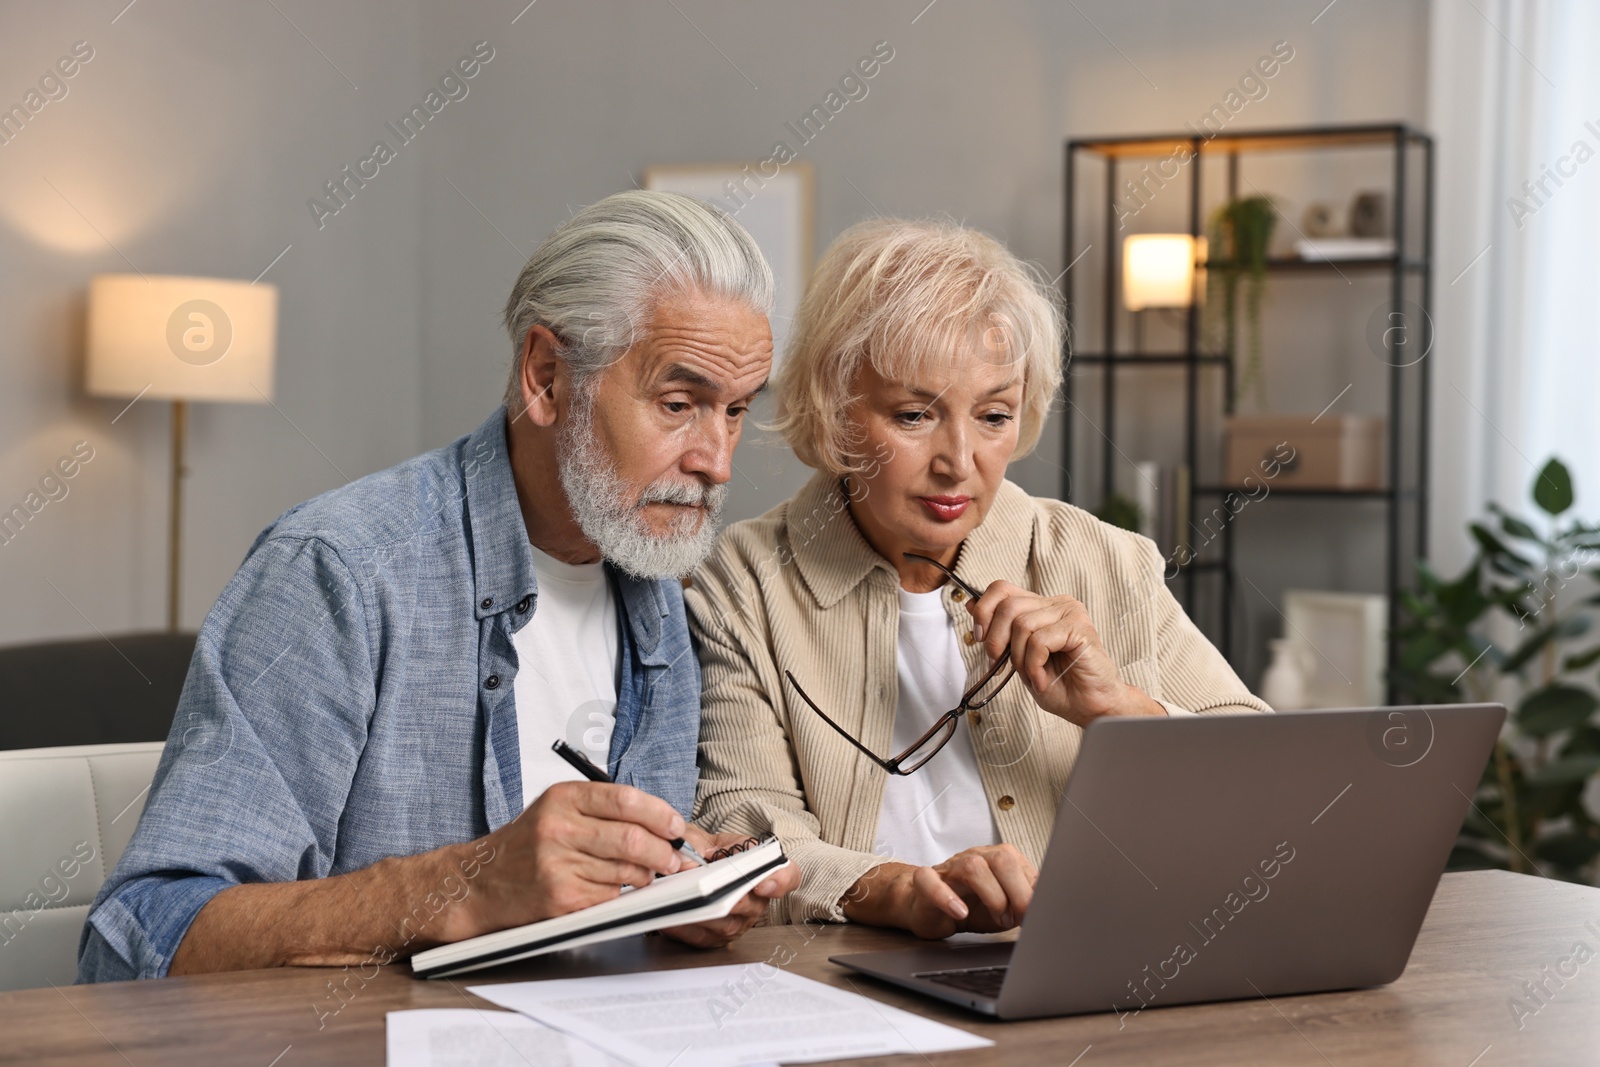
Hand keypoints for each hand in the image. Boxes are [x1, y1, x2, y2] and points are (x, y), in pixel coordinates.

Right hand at [446, 781, 687, 940]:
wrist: (481, 882)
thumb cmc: (527, 845)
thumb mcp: (559, 809)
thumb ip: (605, 810)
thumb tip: (662, 824)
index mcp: (563, 797)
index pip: (626, 799)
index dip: (661, 814)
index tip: (676, 826)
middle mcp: (558, 827)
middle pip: (632, 838)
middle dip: (664, 852)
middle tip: (674, 859)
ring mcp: (557, 865)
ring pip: (626, 871)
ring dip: (645, 876)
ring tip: (644, 874)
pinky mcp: (560, 898)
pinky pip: (610, 896)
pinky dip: (620, 894)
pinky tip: (610, 888)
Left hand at [659, 827, 799, 947]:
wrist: (685, 866)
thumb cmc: (700, 851)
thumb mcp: (698, 837)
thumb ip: (694, 843)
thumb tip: (687, 861)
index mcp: (759, 868)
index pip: (787, 875)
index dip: (780, 881)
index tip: (763, 884)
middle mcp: (755, 898)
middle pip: (753, 906)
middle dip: (733, 900)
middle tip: (716, 894)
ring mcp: (737, 921)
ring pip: (727, 925)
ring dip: (705, 915)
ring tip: (684, 904)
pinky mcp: (715, 938)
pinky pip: (702, 938)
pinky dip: (684, 928)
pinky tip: (669, 918)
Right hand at [845, 845, 1037, 939]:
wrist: (925, 907)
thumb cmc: (970, 906)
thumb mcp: (1005, 906)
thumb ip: (1026, 901)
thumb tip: (1054, 906)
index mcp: (996, 859)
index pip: (1021, 864)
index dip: (1032, 891)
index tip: (1038, 914)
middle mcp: (975, 857)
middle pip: (1001, 858)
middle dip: (1017, 892)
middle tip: (1019, 919)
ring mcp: (949, 868)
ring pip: (973, 867)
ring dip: (992, 897)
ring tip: (998, 920)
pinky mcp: (925, 882)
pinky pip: (930, 881)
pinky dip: (947, 897)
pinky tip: (961, 912)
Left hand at [966, 581, 1164, 726]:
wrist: (1090, 707)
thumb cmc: (1059, 684)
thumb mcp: (1018, 657)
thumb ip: (1000, 631)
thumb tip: (971, 604)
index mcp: (1040, 607)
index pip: (1001, 588)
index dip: (984, 610)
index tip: (980, 638)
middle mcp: (1056, 604)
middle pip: (1008, 605)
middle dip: (996, 640)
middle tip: (1001, 665)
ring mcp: (1070, 613)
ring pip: (1022, 624)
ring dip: (1019, 658)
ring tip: (1032, 675)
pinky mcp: (1079, 628)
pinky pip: (1040, 640)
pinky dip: (1034, 665)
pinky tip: (1042, 679)